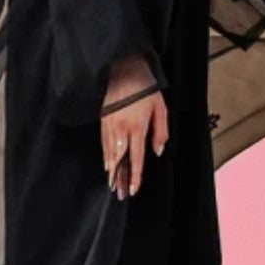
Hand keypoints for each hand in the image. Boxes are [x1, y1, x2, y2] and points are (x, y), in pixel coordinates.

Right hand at [102, 54, 168, 199]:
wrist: (124, 70)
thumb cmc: (145, 89)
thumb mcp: (160, 109)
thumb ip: (160, 132)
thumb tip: (157, 151)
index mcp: (137, 127)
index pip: (136, 158)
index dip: (135, 176)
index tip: (134, 189)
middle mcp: (122, 129)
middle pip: (120, 160)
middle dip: (120, 179)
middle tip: (120, 195)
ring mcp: (110, 126)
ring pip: (110, 154)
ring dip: (112, 171)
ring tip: (113, 185)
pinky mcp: (103, 120)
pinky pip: (104, 143)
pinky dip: (105, 156)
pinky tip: (106, 165)